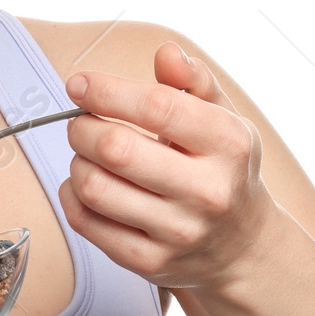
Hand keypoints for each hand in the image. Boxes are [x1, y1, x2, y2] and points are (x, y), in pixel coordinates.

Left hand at [58, 40, 276, 291]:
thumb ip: (194, 82)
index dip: (107, 92)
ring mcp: (178, 232)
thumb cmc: (224, 171)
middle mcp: (207, 191)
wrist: (243, 247)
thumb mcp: (225, 121)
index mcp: (229, 144)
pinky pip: (86, 222)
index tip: (79, 84)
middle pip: (115, 149)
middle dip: (82, 128)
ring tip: (88, 155)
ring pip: (94, 187)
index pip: (156, 107)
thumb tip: (166, 53)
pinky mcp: (150, 262)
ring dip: (77, 162)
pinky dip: (72, 196)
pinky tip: (85, 185)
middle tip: (81, 123)